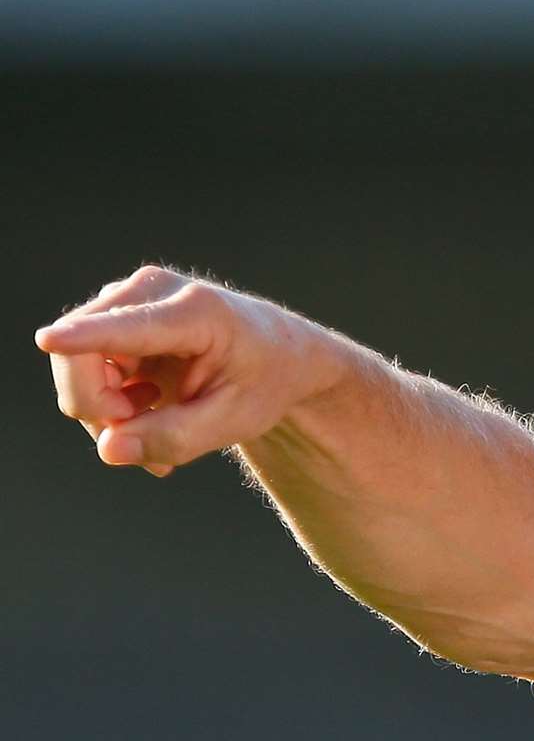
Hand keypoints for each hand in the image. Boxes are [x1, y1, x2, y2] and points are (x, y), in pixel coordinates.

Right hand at [36, 265, 340, 476]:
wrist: (278, 353)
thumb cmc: (263, 382)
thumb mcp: (235, 420)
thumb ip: (174, 438)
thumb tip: (108, 449)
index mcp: (197, 312)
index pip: (128, 328)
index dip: (84, 337)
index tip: (49, 340)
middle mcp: (152, 291)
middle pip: (79, 356)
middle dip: (101, 411)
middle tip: (150, 443)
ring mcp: (126, 299)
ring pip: (74, 366)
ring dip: (107, 412)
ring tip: (161, 430)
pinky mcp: (111, 316)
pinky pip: (81, 369)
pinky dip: (108, 403)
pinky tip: (150, 414)